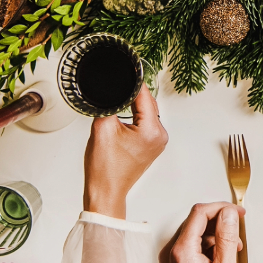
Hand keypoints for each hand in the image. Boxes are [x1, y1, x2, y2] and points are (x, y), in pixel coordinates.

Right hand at [83, 84, 167, 218]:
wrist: (105, 192)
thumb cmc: (104, 168)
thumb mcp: (102, 128)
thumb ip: (110, 104)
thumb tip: (114, 92)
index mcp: (152, 130)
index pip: (145, 96)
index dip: (135, 82)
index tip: (129, 70)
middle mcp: (160, 135)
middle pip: (148, 103)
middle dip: (133, 95)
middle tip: (117, 86)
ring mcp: (158, 142)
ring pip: (147, 112)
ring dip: (134, 106)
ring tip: (118, 103)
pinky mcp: (152, 145)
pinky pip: (146, 123)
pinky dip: (136, 117)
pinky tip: (124, 116)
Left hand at [160, 202, 244, 262]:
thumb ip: (227, 239)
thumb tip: (229, 214)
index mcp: (182, 251)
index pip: (200, 213)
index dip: (221, 208)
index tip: (237, 212)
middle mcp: (173, 252)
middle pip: (197, 221)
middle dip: (221, 222)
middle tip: (238, 229)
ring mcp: (173, 259)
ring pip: (197, 232)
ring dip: (217, 235)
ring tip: (233, 250)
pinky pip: (194, 245)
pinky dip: (210, 246)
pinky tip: (222, 258)